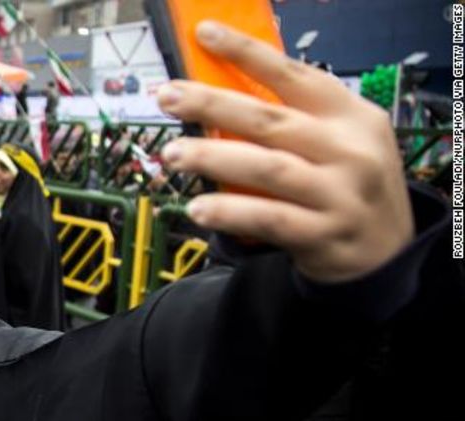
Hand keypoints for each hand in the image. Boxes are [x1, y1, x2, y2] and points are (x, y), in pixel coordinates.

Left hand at [156, 20, 413, 282]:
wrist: (388, 252)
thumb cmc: (349, 188)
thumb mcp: (339, 142)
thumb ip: (292, 121)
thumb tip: (219, 98)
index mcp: (350, 116)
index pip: (294, 75)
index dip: (248, 53)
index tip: (206, 34)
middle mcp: (347, 150)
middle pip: (270, 119)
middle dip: (212, 104)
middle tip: (168, 96)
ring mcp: (337, 194)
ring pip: (266, 167)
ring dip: (213, 158)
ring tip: (173, 154)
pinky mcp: (322, 234)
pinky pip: (269, 218)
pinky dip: (231, 211)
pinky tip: (198, 208)